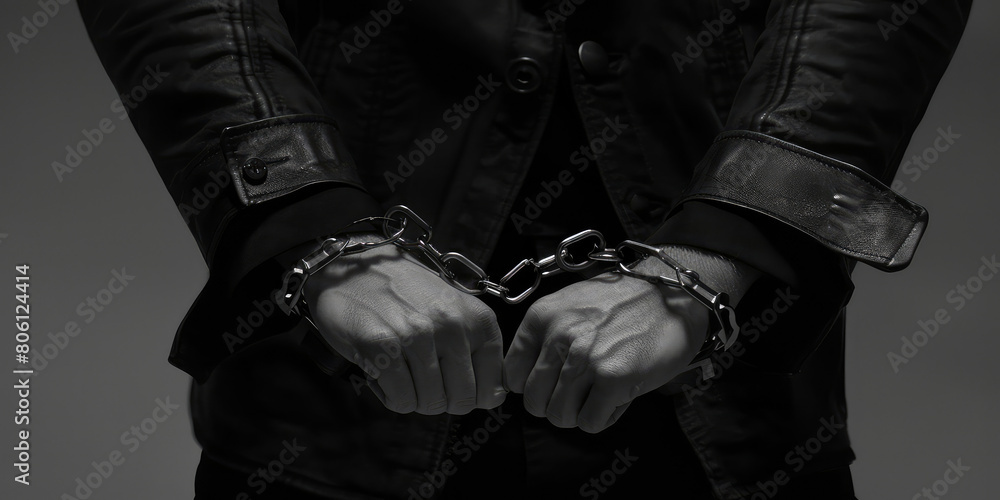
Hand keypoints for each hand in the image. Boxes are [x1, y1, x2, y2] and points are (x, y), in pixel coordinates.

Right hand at [303, 238, 505, 414]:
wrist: (356, 267)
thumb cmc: (407, 294)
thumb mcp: (455, 311)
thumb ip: (477, 350)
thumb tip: (492, 399)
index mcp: (478, 319)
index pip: (492, 390)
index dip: (469, 395)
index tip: (450, 382)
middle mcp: (453, 325)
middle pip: (461, 401)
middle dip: (440, 399)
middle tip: (420, 376)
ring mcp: (417, 335)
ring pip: (430, 404)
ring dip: (412, 396)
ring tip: (400, 366)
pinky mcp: (382, 346)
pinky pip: (401, 400)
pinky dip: (390, 395)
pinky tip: (382, 370)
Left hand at [503, 265, 708, 432]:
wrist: (674, 296)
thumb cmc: (623, 304)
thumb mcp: (571, 305)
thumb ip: (545, 337)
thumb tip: (526, 382)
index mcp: (541, 317)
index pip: (512, 376)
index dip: (534, 386)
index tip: (553, 383)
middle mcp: (558, 336)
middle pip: (534, 402)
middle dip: (557, 404)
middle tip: (581, 392)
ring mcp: (585, 358)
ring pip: (560, 416)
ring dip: (581, 412)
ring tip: (601, 391)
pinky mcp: (613, 379)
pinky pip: (591, 423)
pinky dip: (605, 416)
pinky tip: (619, 395)